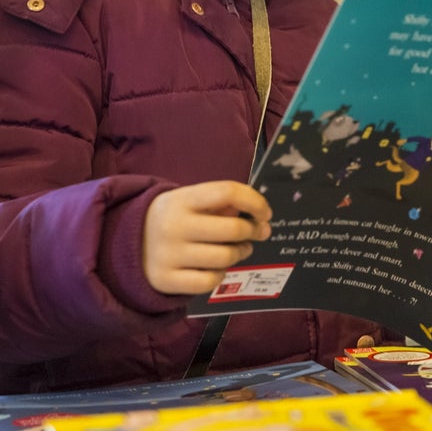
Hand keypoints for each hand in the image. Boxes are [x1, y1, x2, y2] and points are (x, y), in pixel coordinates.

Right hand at [143, 181, 272, 295]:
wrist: (124, 245)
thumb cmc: (172, 220)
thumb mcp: (188, 202)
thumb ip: (220, 204)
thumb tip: (258, 217)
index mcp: (180, 199)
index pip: (227, 192)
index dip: (255, 202)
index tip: (265, 213)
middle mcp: (173, 226)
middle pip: (233, 229)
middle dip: (254, 231)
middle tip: (258, 233)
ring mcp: (168, 255)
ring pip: (226, 257)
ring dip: (241, 253)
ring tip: (240, 249)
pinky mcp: (165, 280)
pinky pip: (210, 281)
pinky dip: (221, 274)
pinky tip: (217, 268)